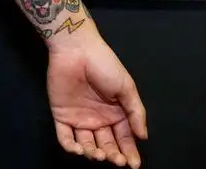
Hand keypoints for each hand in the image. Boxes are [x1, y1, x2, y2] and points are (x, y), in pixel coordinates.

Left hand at [47, 25, 146, 167]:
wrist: (77, 49)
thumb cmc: (104, 64)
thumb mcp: (126, 87)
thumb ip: (136, 112)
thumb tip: (143, 137)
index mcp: (115, 112)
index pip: (124, 138)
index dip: (129, 152)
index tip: (134, 165)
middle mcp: (98, 118)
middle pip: (107, 144)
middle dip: (113, 155)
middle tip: (117, 160)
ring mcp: (79, 118)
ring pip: (87, 144)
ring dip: (93, 153)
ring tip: (99, 154)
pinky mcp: (61, 115)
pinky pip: (65, 137)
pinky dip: (71, 147)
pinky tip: (79, 149)